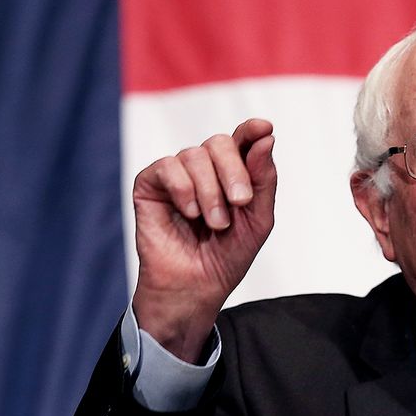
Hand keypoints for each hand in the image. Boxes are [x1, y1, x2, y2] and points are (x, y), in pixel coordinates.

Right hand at [130, 119, 276, 362]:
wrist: (195, 287)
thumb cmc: (226, 256)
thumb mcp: (257, 220)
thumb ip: (263, 180)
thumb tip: (265, 137)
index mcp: (231, 174)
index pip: (242, 140)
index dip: (251, 130)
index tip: (264, 128)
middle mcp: (204, 169)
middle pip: (219, 143)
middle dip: (234, 171)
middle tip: (240, 201)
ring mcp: (176, 174)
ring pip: (194, 155)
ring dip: (210, 191)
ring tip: (215, 223)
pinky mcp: (150, 184)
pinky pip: (167, 166)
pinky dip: (183, 188)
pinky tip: (190, 212)